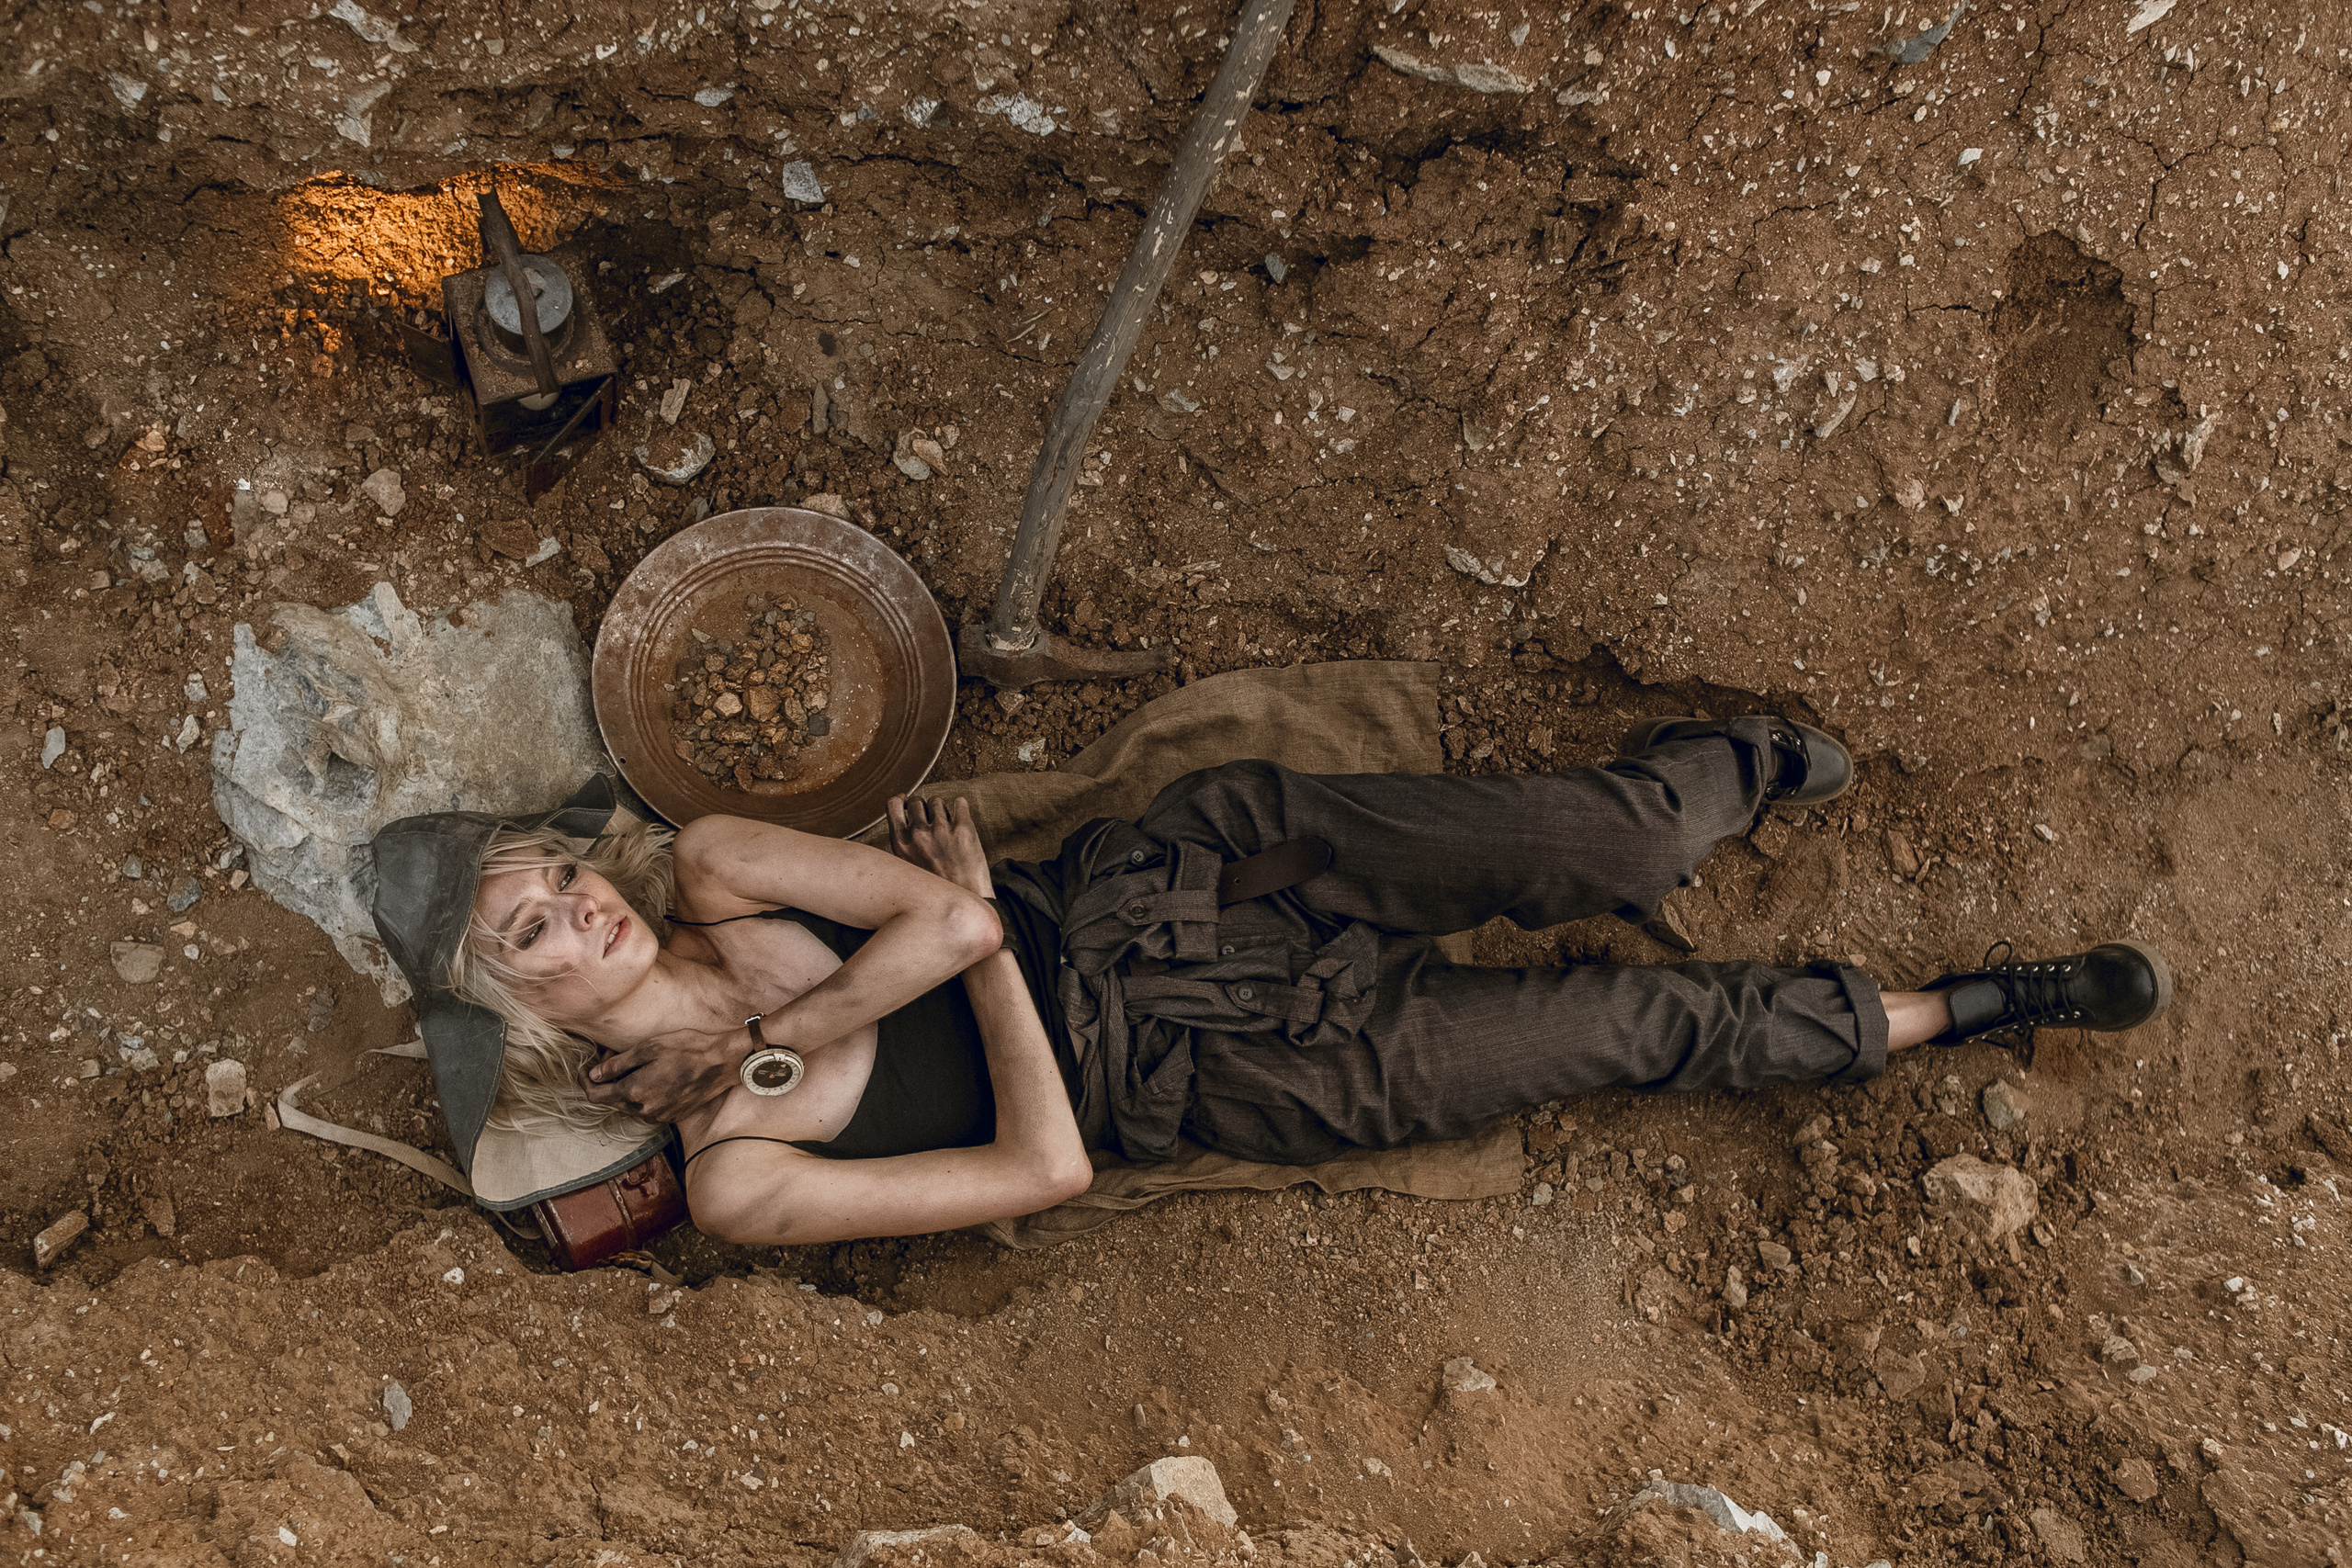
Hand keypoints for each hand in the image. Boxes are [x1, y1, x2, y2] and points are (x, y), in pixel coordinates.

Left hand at [582, 1024, 747, 1123]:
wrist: (723, 1063)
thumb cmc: (687, 1049)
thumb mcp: (648, 1048)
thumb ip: (617, 1064)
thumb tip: (594, 1075)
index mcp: (634, 1092)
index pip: (595, 1095)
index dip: (585, 1082)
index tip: (584, 1069)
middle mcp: (644, 1110)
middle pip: (612, 1101)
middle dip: (607, 1080)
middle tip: (615, 1057)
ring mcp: (660, 1116)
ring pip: (630, 1105)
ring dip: (625, 1088)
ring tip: (636, 1065)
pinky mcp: (673, 1116)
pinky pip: (648, 1108)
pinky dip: (642, 1094)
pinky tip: (653, 1076)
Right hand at [886, 794, 992, 896]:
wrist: (966, 904)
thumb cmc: (937, 889)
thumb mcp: (907, 869)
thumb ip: (904, 844)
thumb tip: (903, 817)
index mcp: (900, 844)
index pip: (893, 804)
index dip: (902, 801)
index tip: (907, 803)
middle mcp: (918, 835)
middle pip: (917, 801)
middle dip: (924, 808)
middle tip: (933, 824)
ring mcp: (941, 830)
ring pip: (938, 802)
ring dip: (943, 811)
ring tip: (948, 830)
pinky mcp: (964, 830)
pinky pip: (959, 802)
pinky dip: (960, 808)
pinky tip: (961, 821)